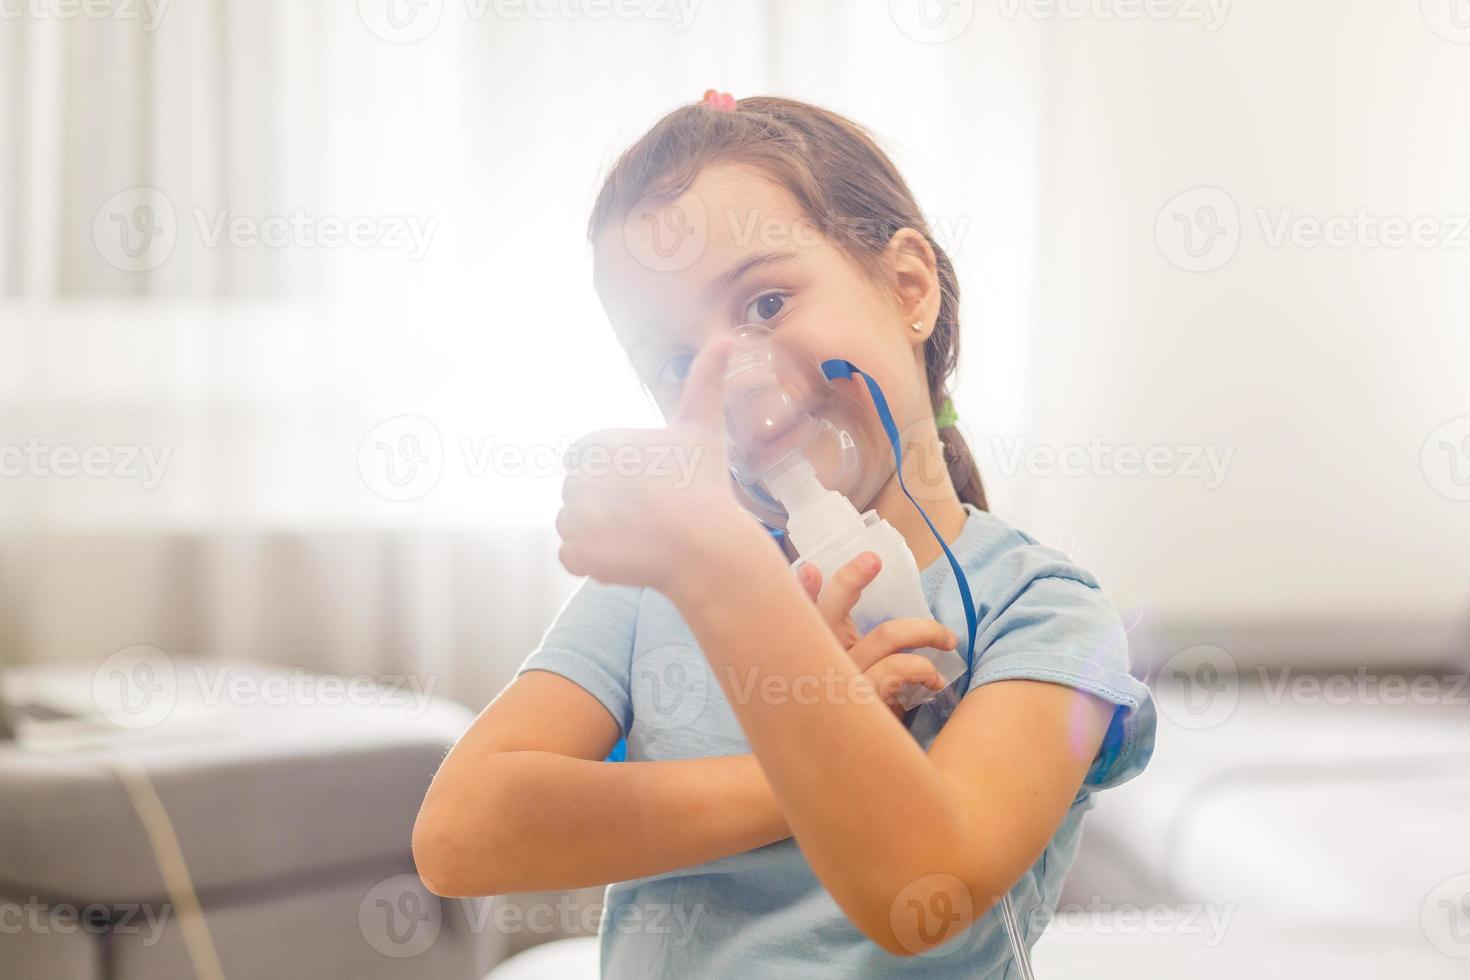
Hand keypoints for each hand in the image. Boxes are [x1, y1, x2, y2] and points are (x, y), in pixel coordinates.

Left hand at [555, 337, 757, 597]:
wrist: (709, 547)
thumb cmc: (705, 486)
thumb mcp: (703, 428)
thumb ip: (705, 382)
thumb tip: (724, 338)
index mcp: (599, 444)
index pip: (582, 458)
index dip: (611, 474)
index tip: (643, 485)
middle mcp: (579, 477)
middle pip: (577, 493)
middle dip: (604, 505)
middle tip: (647, 513)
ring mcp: (576, 519)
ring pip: (572, 525)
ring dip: (597, 534)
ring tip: (638, 536)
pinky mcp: (578, 554)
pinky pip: (572, 557)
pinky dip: (593, 562)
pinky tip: (627, 556)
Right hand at [796, 555, 955, 717]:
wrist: (847, 779)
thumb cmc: (854, 730)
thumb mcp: (851, 691)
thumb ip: (859, 658)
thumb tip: (898, 631)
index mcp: (814, 657)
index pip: (799, 613)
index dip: (802, 586)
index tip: (810, 566)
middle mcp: (820, 665)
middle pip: (829, 610)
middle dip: (850, 578)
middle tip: (873, 560)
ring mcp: (840, 684)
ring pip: (886, 635)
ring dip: (926, 631)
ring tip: (947, 639)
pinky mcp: (863, 704)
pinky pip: (899, 668)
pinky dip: (924, 668)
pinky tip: (936, 681)